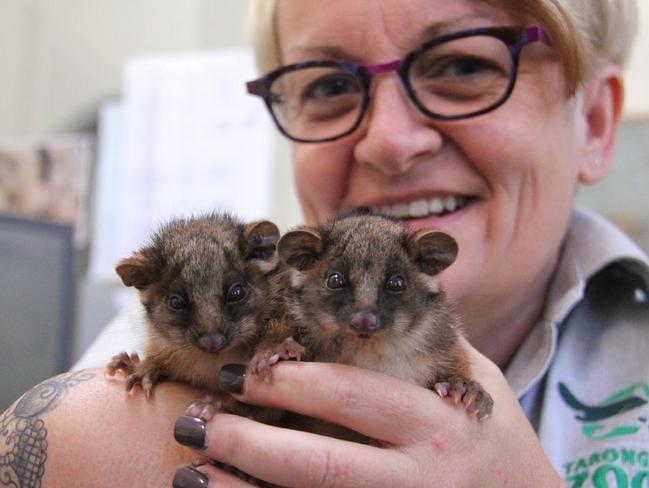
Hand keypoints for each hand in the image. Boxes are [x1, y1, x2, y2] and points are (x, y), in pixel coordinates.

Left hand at [172, 338, 563, 486]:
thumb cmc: (496, 437)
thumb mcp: (474, 379)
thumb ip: (429, 340)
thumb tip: (382, 287)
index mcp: (438, 422)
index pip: (351, 396)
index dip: (289, 383)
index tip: (240, 372)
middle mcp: (419, 475)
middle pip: (322, 462)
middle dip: (252, 443)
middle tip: (196, 423)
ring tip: (191, 473)